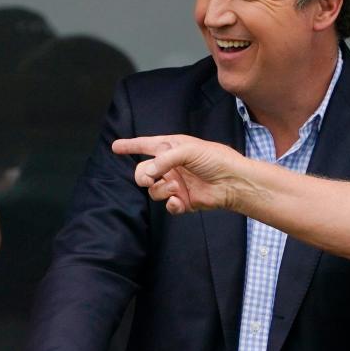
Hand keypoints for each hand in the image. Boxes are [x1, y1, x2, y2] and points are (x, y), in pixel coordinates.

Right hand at [112, 134, 244, 213]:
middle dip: (141, 176)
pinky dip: (171, 204)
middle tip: (148, 178)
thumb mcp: (188, 150)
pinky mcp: (184, 200)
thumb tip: (146, 174)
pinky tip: (179, 200)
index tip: (116, 146)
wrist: (233, 181)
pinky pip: (168, 205)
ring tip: (177, 187)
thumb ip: (163, 160)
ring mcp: (177, 184)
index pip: (147, 145)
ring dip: (161, 189)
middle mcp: (172, 166)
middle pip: (143, 172)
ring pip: (153, 190)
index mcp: (173, 148)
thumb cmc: (216, 159)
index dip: (131, 145)